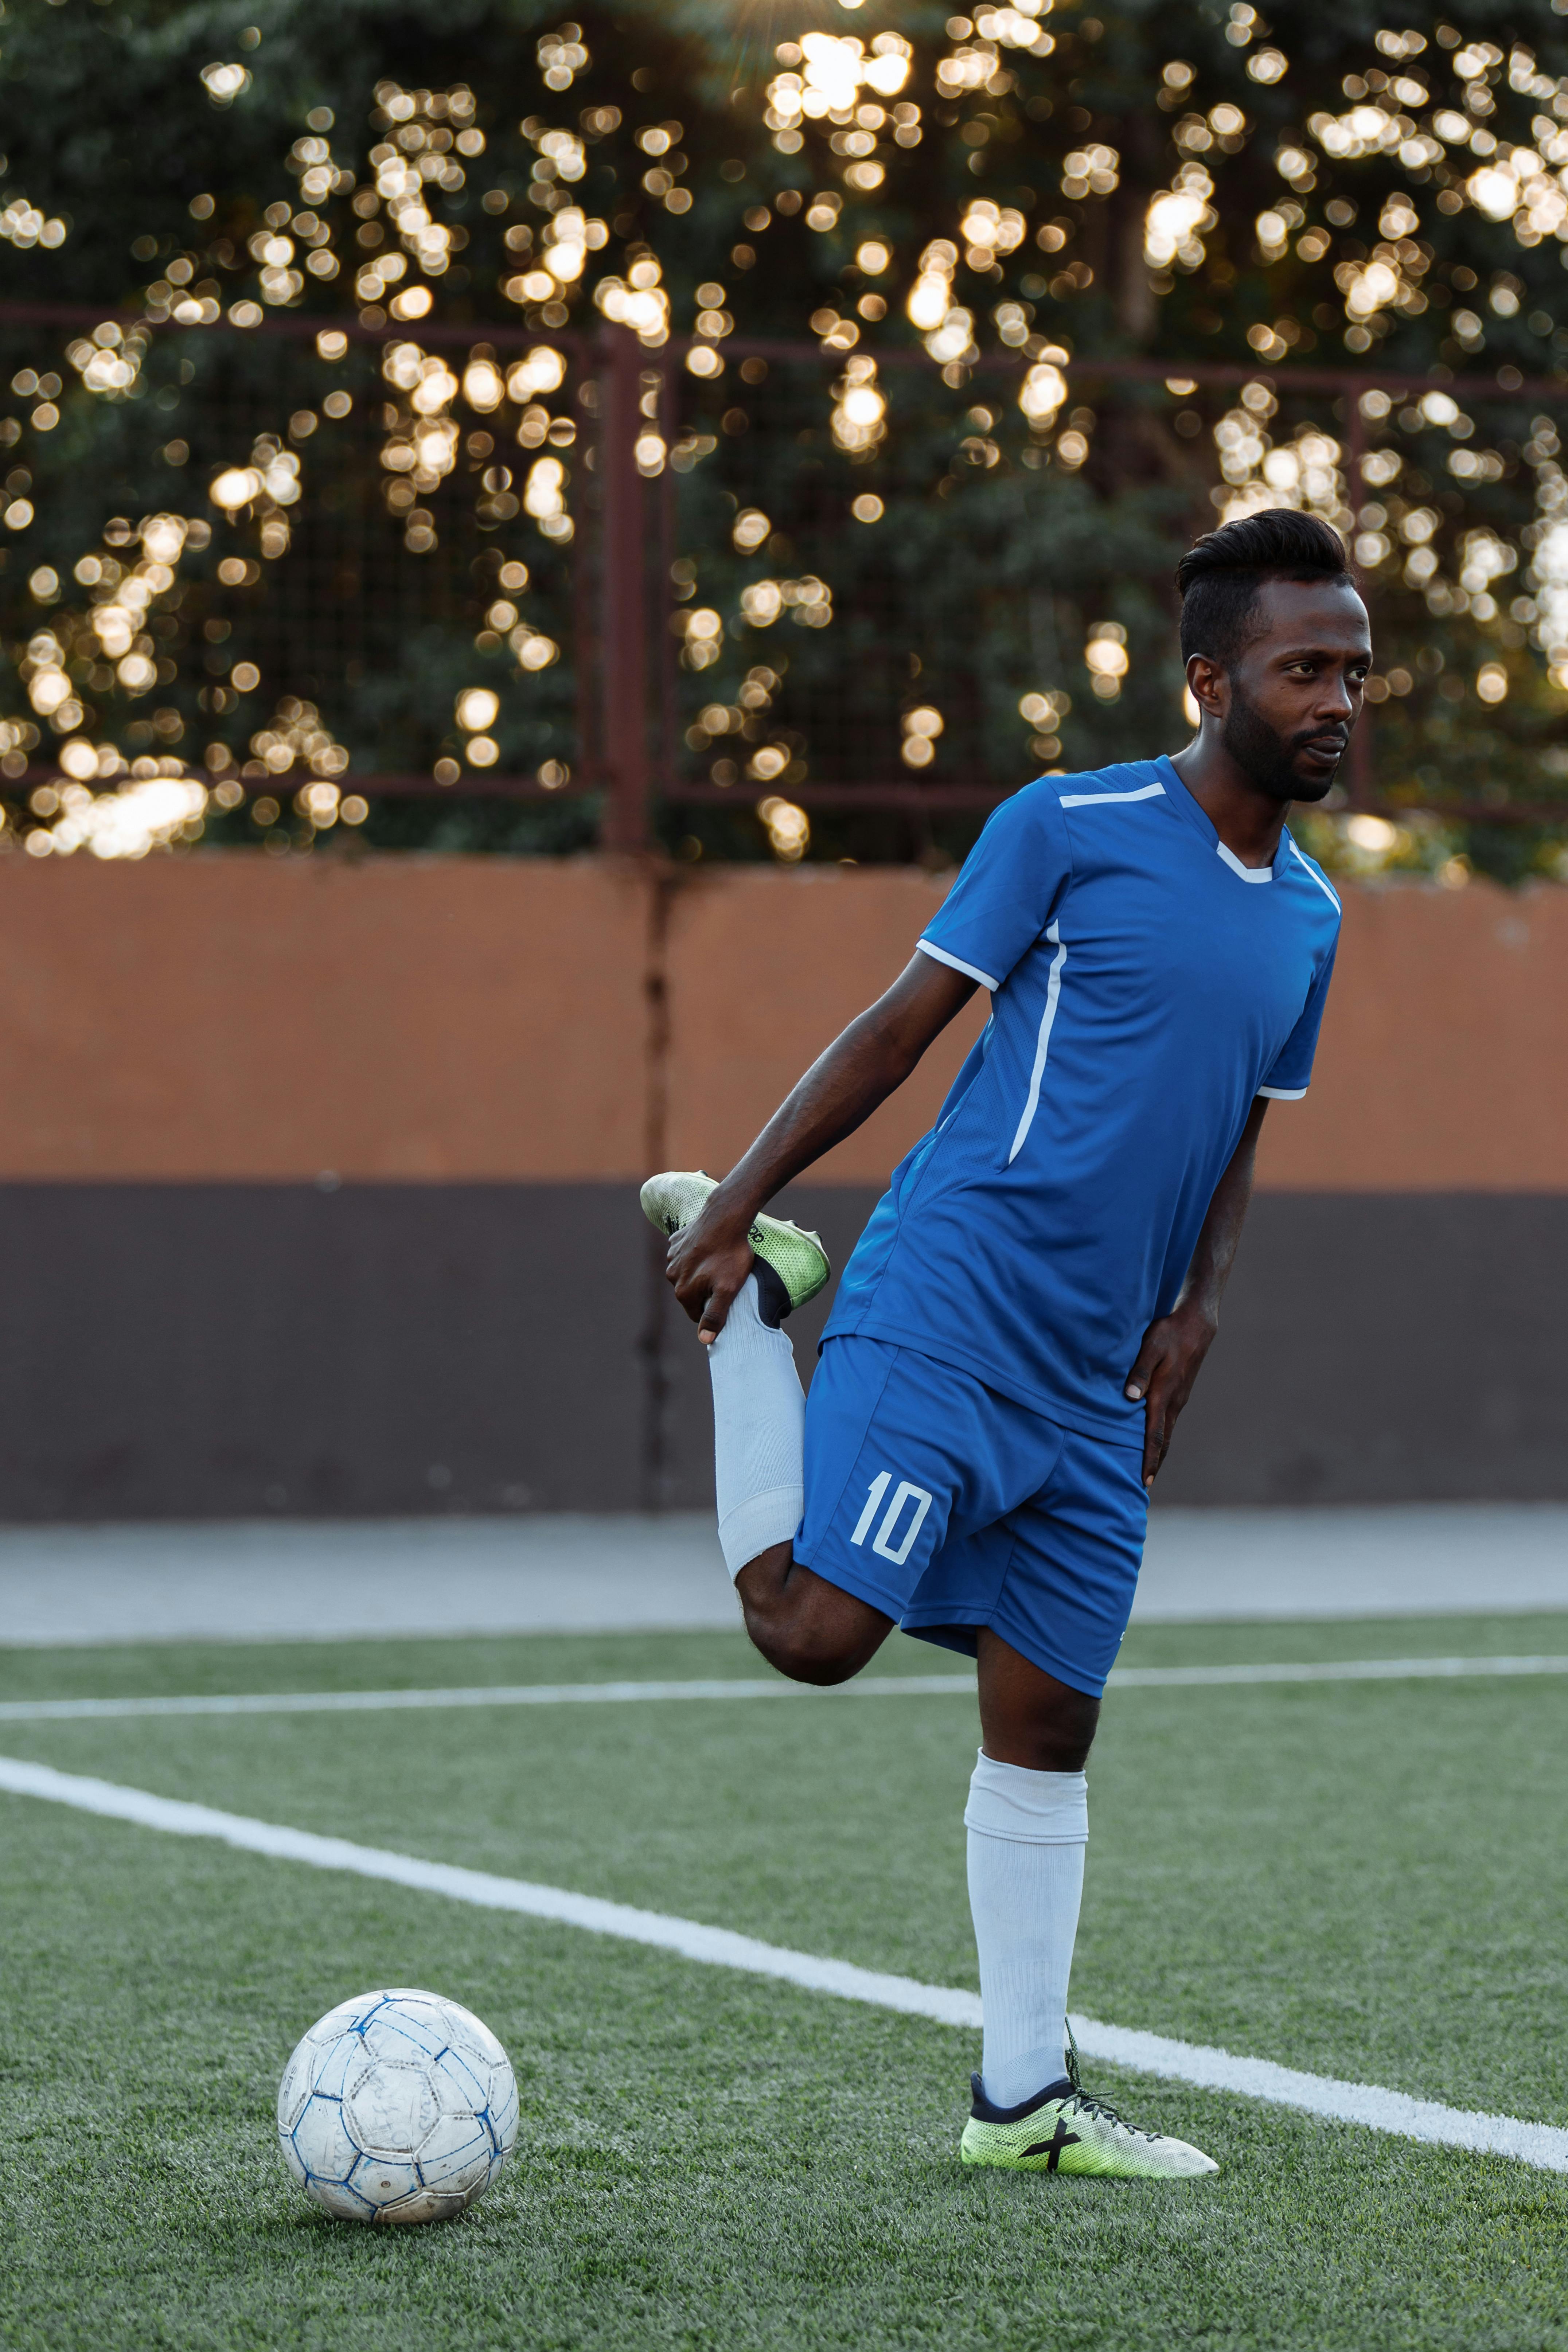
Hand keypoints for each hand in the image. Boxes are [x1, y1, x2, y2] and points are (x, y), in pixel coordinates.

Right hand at [665, 1192, 756, 1343]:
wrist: (726, 1217)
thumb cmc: (730, 1255)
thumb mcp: (728, 1289)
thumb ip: (715, 1315)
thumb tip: (704, 1340)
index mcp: (683, 1291)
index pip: (697, 1314)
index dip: (713, 1309)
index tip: (726, 1297)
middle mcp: (672, 1276)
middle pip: (691, 1294)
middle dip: (706, 1290)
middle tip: (725, 1278)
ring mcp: (672, 1257)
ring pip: (688, 1275)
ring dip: (700, 1273)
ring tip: (719, 1262)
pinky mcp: (675, 1241)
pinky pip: (685, 1256)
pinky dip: (696, 1256)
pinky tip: (710, 1249)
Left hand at [1124, 1298, 1218, 1488]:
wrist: (1196, 1324)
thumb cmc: (1169, 1332)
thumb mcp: (1150, 1346)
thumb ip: (1139, 1370)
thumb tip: (1129, 1397)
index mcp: (1163, 1394)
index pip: (1155, 1434)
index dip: (1149, 1459)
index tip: (1145, 1480)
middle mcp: (1173, 1402)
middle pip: (1164, 1441)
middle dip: (1155, 1463)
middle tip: (1145, 1485)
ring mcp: (1178, 1399)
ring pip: (1167, 1432)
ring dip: (1159, 1452)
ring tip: (1149, 1469)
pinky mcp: (1179, 1392)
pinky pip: (1168, 1420)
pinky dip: (1161, 1435)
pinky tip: (1154, 1439)